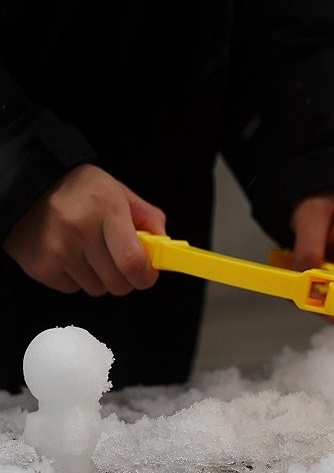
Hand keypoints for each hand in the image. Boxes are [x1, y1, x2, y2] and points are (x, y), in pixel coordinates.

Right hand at [2, 163, 165, 295]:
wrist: (28, 183)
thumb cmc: (77, 189)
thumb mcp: (118, 192)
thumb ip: (148, 218)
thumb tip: (165, 246)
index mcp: (105, 209)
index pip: (133, 262)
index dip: (146, 276)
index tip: (147, 274)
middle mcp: (79, 230)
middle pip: (118, 283)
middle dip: (126, 278)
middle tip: (119, 261)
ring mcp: (57, 250)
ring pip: (97, 289)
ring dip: (100, 278)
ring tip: (90, 252)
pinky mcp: (40, 266)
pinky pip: (72, 289)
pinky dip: (76, 278)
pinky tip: (70, 254)